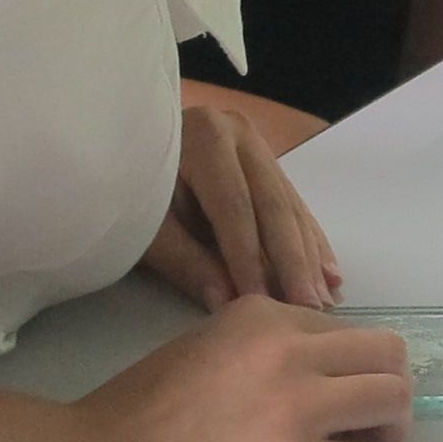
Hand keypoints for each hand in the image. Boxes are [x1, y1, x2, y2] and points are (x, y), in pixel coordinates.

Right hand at [81, 295, 415, 441]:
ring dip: (383, 434)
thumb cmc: (139, 410)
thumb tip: (322, 376)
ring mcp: (299, 408)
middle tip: (363, 426)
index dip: (353, 369)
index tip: (333, 398)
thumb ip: (267, 348)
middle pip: (391, 358)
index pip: (353, 332)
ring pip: (394, 405)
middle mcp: (291, 350)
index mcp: (266, 316)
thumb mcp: (209, 345)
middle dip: (387, 394)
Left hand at [142, 95, 342, 310]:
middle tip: (310, 308)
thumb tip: (229, 303)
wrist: (113, 147)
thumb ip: (186, 261)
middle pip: (272, 205)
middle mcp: (238, 134)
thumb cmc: (122, 187)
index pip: (234, 207)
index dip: (248, 257)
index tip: (262, 302)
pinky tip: (329, 273)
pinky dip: (310, 242)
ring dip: (308, 257)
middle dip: (293, 262)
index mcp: (206, 138)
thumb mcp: (145, 227)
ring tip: (326, 300)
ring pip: (289, 207)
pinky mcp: (262, 160)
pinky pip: (292, 204)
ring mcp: (254, 144)